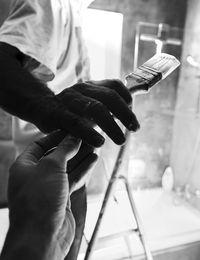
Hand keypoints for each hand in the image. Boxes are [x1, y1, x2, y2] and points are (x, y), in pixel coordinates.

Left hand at [1, 131, 97, 259]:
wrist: (42, 238)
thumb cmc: (39, 200)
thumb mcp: (51, 167)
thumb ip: (64, 150)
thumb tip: (74, 137)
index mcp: (25, 166)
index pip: (40, 144)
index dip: (56, 135)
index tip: (72, 128)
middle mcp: (36, 175)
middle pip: (56, 154)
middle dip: (72, 145)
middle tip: (88, 134)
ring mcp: (50, 187)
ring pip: (68, 166)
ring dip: (81, 155)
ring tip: (95, 143)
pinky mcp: (62, 197)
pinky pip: (74, 178)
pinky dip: (84, 168)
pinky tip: (94, 158)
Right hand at [37, 79, 139, 146]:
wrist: (41, 106)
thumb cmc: (71, 109)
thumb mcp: (90, 103)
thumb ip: (108, 105)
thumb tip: (130, 111)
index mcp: (92, 86)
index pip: (114, 85)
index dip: (127, 97)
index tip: (133, 112)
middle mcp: (82, 89)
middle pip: (109, 96)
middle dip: (125, 113)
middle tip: (134, 128)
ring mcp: (69, 100)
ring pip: (95, 108)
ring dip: (111, 125)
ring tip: (121, 140)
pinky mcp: (57, 113)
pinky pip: (75, 122)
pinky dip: (89, 132)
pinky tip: (99, 142)